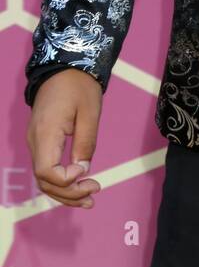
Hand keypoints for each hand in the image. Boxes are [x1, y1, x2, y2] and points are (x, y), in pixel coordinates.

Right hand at [26, 69, 103, 208]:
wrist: (64, 67)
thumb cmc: (79, 86)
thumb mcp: (90, 112)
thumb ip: (86, 142)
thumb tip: (83, 170)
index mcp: (45, 133)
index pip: (46, 171)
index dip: (66, 179)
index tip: (86, 171)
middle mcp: (35, 141)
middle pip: (44, 180)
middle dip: (68, 193)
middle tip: (94, 193)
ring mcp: (35, 142)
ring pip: (44, 178)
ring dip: (65, 192)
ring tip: (89, 200)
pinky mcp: (41, 141)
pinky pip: (46, 168)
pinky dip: (61, 181)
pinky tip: (78, 187)